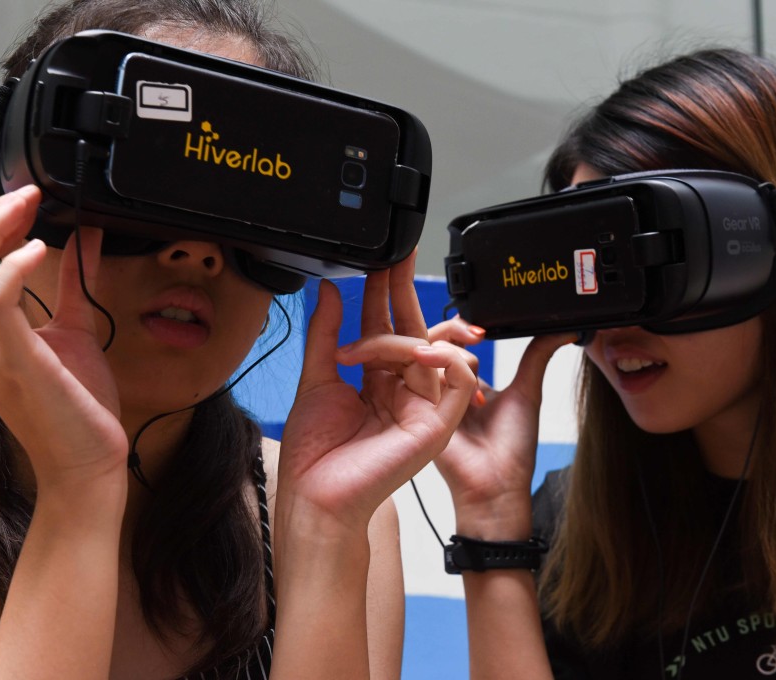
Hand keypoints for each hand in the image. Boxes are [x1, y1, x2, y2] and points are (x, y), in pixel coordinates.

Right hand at [0, 186, 127, 490]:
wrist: (88, 462)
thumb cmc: (80, 406)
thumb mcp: (75, 331)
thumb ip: (74, 286)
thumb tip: (86, 239)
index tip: (19, 199)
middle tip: (27, 192)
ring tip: (31, 204)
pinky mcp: (15, 362)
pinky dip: (14, 266)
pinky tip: (42, 248)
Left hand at [278, 252, 475, 534]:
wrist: (314, 494)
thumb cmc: (314, 452)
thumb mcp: (317, 378)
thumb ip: (327, 333)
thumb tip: (329, 290)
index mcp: (379, 382)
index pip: (389, 328)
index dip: (386, 294)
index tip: (383, 263)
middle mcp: (405, 392)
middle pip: (414, 332)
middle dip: (404, 292)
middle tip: (397, 260)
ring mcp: (423, 407)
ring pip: (429, 350)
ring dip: (396, 340)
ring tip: (359, 351)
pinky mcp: (438, 425)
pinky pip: (461, 379)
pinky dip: (446, 356)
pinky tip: (417, 351)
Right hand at [428, 317, 574, 537]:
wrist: (496, 485)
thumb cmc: (512, 448)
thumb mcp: (527, 393)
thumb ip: (537, 356)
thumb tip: (565, 329)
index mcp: (468, 383)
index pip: (454, 342)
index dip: (462, 329)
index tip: (482, 332)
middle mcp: (445, 388)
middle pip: (434, 342)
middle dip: (454, 335)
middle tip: (476, 340)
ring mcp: (429, 398)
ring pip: (425, 355)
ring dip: (450, 358)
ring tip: (476, 387)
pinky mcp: (416, 410)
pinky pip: (416, 377)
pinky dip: (437, 375)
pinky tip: (464, 394)